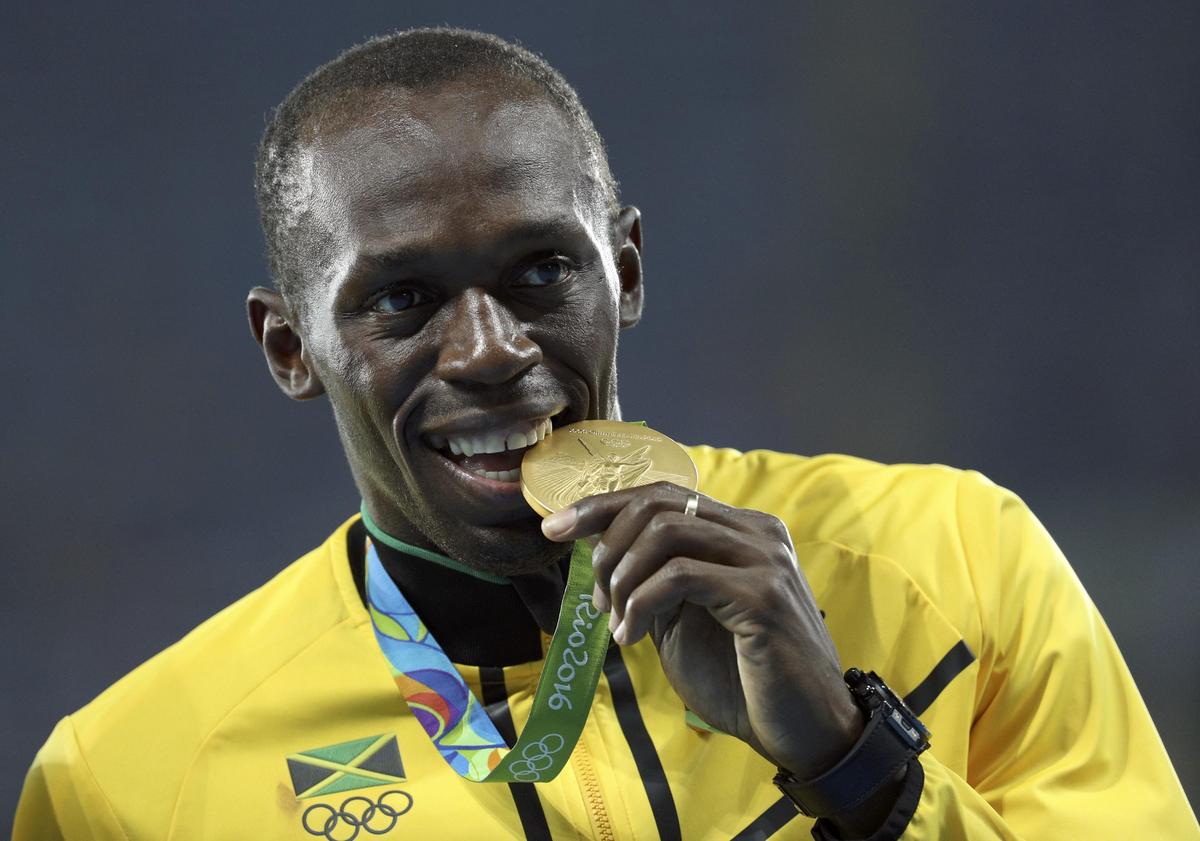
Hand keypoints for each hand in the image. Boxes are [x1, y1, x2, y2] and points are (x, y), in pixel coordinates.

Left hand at [541, 481, 864, 779]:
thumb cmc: (745, 681)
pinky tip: (631, 638)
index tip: (554, 529)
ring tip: (616, 621)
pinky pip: (679, 576)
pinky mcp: (762, 595)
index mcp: (742, 531)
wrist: (805, 732)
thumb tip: (601, 554)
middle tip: (593, 594)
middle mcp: (758, 533)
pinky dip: (641, 603)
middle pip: (658, 503)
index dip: (603, 505)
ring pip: (664, 532)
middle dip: (605, 540)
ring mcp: (765, 559)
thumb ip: (656, 582)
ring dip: (623, 577)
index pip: (663, 494)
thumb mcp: (686, 621)